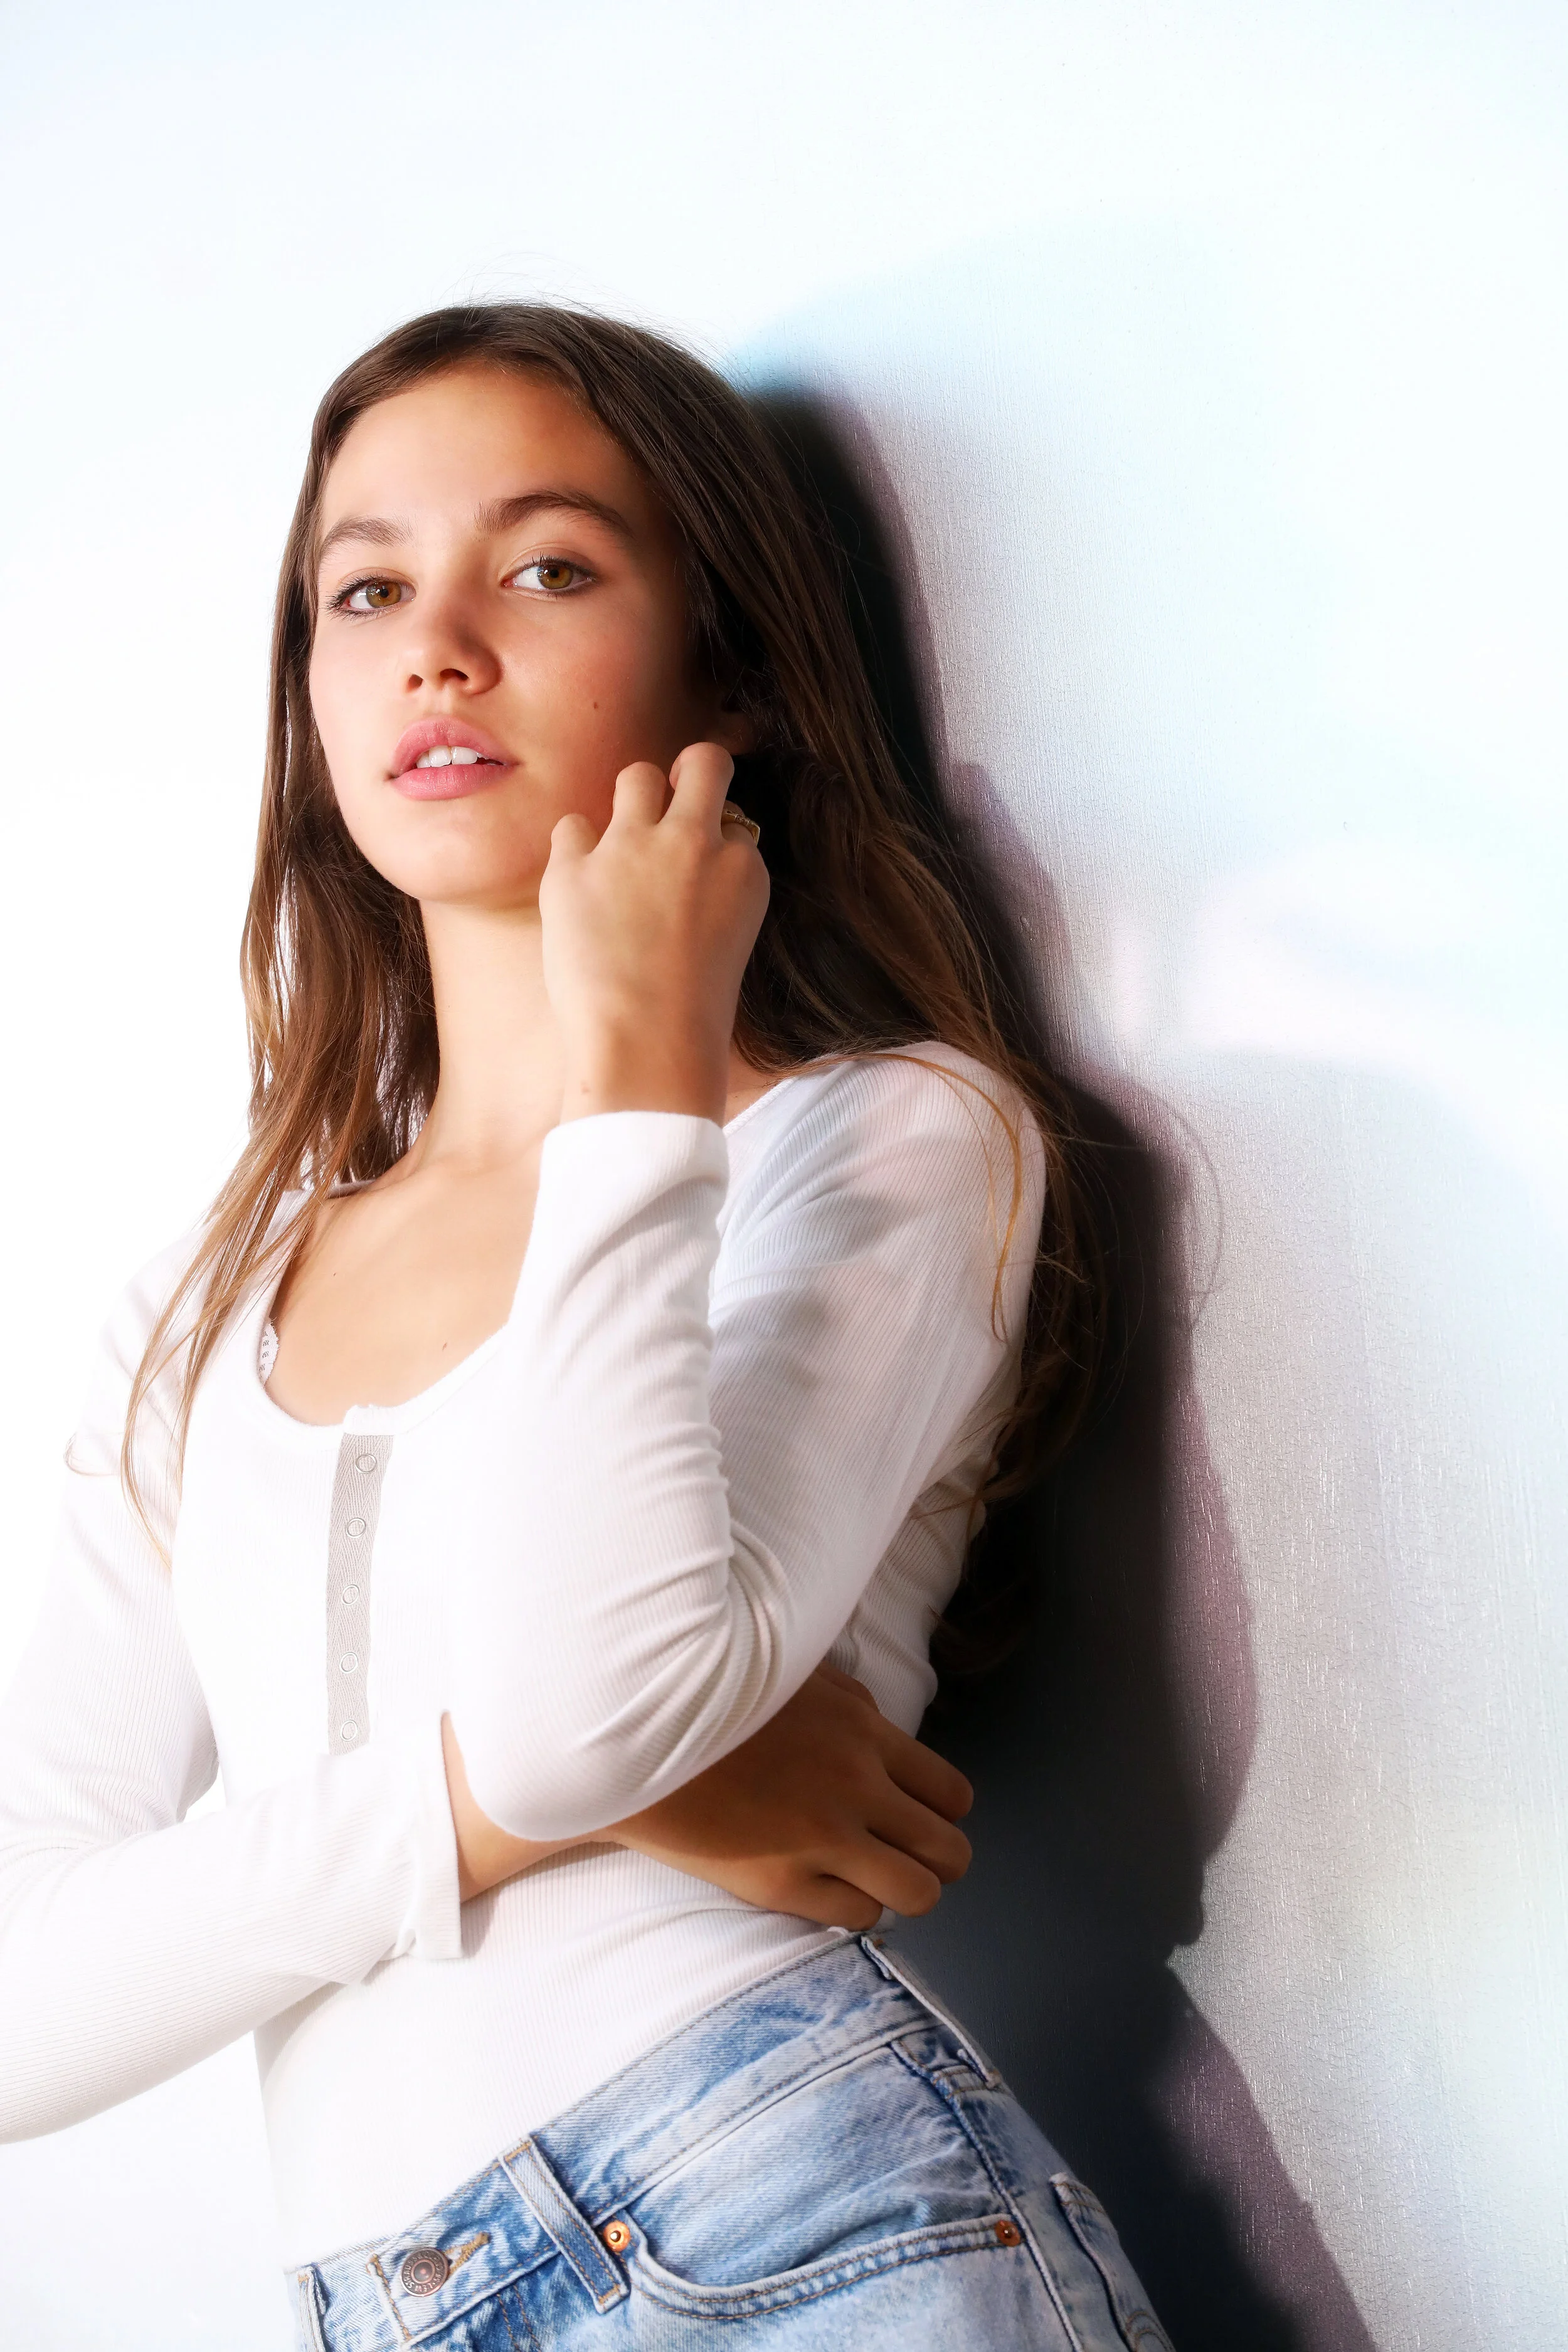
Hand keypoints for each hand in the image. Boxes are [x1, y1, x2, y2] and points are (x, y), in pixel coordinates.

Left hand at [540, 742, 768, 1125]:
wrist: (646, 1049)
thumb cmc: (692, 1015)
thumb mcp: (730, 942)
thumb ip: (716, 892)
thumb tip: (691, 869)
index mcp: (743, 868)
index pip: (734, 824)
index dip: (714, 844)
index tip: (698, 876)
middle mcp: (693, 842)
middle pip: (702, 762)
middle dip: (692, 771)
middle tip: (674, 800)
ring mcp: (632, 847)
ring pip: (637, 776)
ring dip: (632, 802)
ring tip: (622, 851)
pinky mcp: (574, 866)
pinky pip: (572, 825)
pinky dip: (576, 851)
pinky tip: (580, 890)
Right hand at [613, 1665, 973, 1928]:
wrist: (635, 1732)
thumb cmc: (711, 1695)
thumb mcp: (795, 1671)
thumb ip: (848, 1699)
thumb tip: (879, 1722)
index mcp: (863, 1729)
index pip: (951, 1792)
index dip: (943, 1815)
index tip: (917, 1818)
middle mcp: (857, 1784)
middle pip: (949, 1849)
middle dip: (937, 1861)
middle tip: (906, 1859)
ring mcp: (823, 1836)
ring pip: (919, 1893)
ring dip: (903, 1891)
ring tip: (872, 1882)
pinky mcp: (782, 1881)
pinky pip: (858, 1916)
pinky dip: (853, 1909)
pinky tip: (827, 1891)